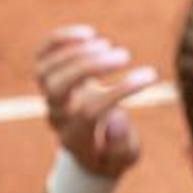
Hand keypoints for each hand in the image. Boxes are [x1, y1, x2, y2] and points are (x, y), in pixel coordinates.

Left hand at [33, 25, 159, 177]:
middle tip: (124, 55)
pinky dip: (58, 41)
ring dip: (76, 52)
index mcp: (75, 138)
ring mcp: (49, 96)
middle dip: (89, 67)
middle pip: (58, 87)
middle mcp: (57, 116)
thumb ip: (122, 145)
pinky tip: (88, 33)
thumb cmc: (111, 153)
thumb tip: (116, 116)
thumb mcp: (124, 159)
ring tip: (108, 44)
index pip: (91, 111)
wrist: (87, 149)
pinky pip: (42, 56)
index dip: (120, 91)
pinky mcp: (49, 78)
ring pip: (47, 71)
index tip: (150, 76)